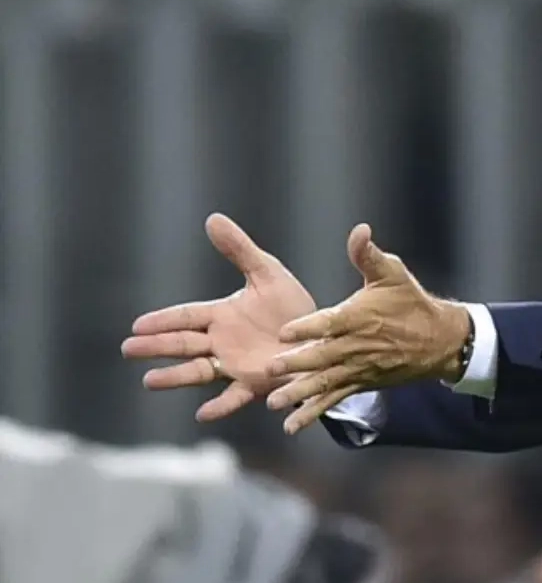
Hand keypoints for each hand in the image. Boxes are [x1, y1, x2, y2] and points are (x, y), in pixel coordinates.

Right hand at [121, 214, 316, 421]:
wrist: (322, 334)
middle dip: (156, 347)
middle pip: (183, 344)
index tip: (137, 324)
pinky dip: (219, 406)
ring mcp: (236, 364)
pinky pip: (235, 397)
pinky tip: (201, 414)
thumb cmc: (293, 305)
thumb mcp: (268, 273)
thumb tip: (212, 218)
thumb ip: (240, 250)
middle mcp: (223, 342)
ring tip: (149, 381)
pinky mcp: (256, 383)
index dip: (162, 320)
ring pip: (199, 371)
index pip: (185, 317)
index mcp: (222, 316)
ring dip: (175, 377)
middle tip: (128, 349)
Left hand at [263, 223, 470, 434]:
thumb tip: (359, 230)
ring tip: (274, 402)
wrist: (439, 340)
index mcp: (360, 316)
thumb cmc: (411, 302)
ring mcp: (357, 368)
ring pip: (324, 382)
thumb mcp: (393, 273)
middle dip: (297, 364)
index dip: (308, 327)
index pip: (331, 322)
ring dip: (299, 393)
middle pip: (323, 356)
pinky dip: (313, 413)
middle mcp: (356, 346)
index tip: (285, 331)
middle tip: (270, 369)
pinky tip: (292, 426)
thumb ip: (368, 255)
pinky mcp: (359, 383)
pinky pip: (334, 400)